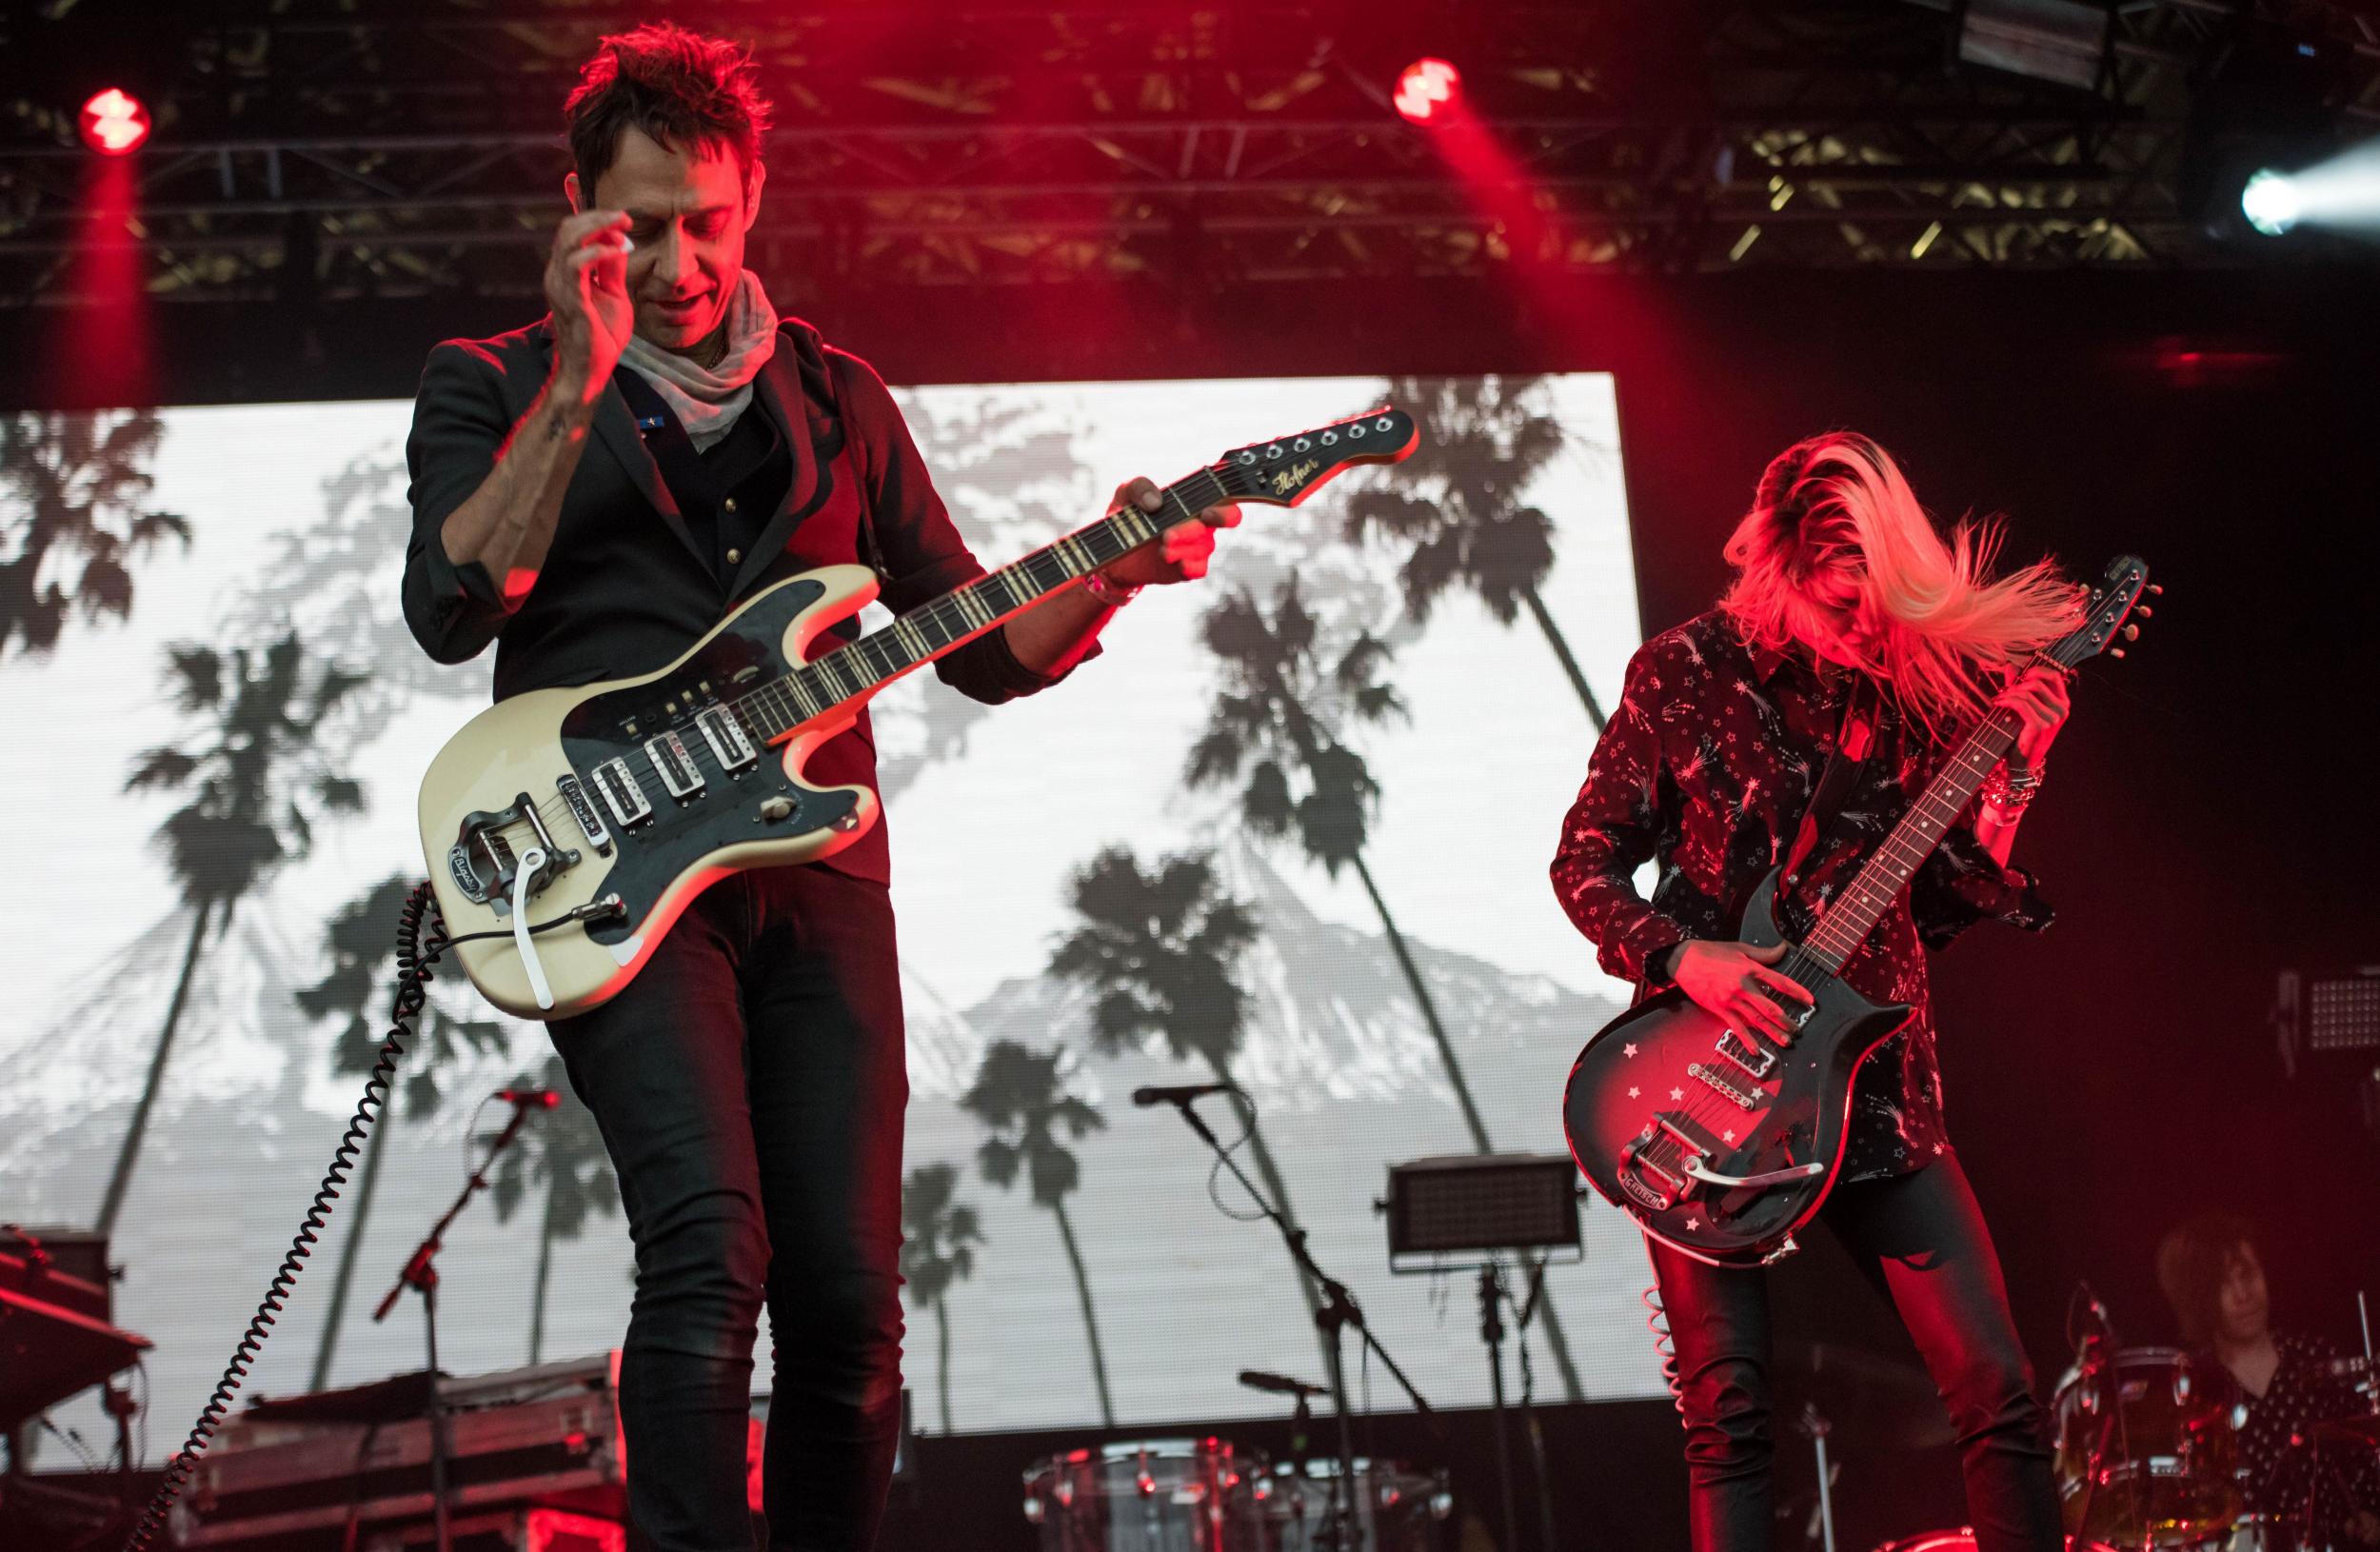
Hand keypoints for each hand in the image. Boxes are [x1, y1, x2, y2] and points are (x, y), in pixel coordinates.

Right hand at [544, 209, 634, 409]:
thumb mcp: (614, 295)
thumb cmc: (602, 335)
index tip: (625, 221)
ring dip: (598, 227)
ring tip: (623, 228)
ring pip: (568, 240)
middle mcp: (556, 275)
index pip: (572, 232)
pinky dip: (597, 252)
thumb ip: (613, 270)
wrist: (592, 369)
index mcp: (565, 272)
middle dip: (598, 217)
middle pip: (568, 228)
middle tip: (625, 217)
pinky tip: (616, 250)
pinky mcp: (570, 300)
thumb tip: (620, 242)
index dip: (597, 220)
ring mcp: (560, 286)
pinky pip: (576, 265)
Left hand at [1097, 477, 1240, 587]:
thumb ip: (1140, 487)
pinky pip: (1199, 568)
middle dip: (1216, 517)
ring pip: (1206, 544)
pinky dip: (1190, 566)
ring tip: (1163, 546)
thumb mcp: (1127, 492)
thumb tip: (1155, 501)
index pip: (1224, 491)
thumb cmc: (1129, 514)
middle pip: (1227, 517)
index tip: (1215, 493)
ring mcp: (1197, 545)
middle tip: (1197, 516)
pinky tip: (1177, 563)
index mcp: (1194, 498)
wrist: (1114, 550)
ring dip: (1186, 544)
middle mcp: (1202, 521)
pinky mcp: (1187, 567)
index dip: (1231, 491)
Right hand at [1670, 939, 1812, 1044]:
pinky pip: (1736, 1027)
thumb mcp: (1740, 949)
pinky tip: (1756, 1050)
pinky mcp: (1719, 1009)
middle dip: (1786, 1020)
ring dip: (1772, 1032)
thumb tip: (1783, 948)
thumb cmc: (1711, 952)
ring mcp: (1730, 999)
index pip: (1779, 982)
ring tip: (1785, 1041)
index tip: (1810, 1001)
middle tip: (1797, 1029)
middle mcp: (1742, 986)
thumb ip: (1764, 953)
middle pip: (1769, 1007)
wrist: (1684, 960)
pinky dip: (1747, 1040)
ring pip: (1756, 1019)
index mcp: (1750, 969)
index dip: (1797, 991)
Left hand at [1995, 663, 2070, 772]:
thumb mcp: (2023, 708)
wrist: (2021, 762)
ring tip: (1998, 700)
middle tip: (2003, 692)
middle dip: (2016, 685)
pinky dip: (2006, 700)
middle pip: (2038, 682)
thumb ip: (2018, 687)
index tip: (2020, 676)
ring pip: (2028, 692)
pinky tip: (1997, 704)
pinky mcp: (2041, 726)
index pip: (2054, 675)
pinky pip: (2021, 704)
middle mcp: (2062, 710)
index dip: (2036, 670)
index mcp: (2062, 703)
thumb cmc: (2021, 734)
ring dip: (2008, 693)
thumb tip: (2010, 665)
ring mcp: (2053, 718)